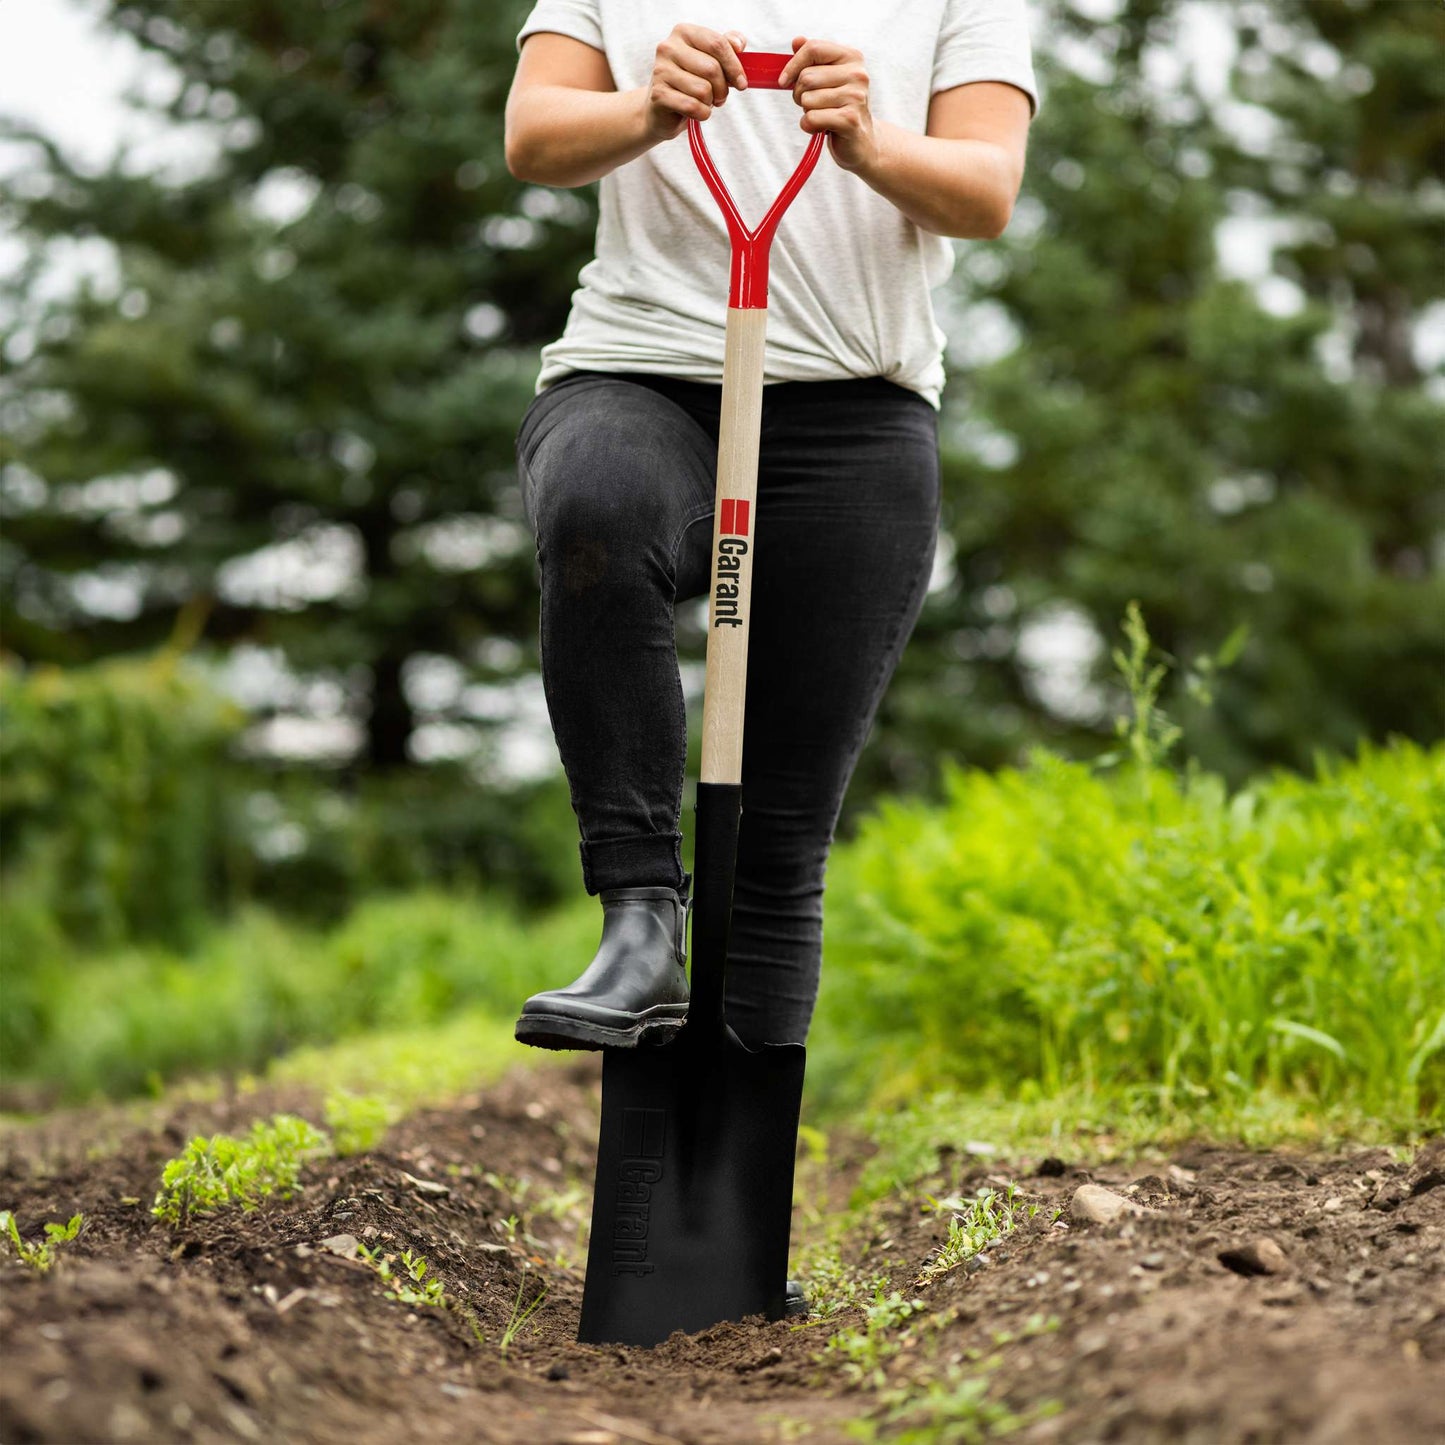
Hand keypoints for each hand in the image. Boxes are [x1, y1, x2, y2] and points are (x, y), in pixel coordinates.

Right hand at [643, 24, 748, 141]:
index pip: (717, 43)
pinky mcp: (658, 94)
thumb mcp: (709, 60)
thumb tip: (739, 44)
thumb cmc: (690, 82)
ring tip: (704, 102)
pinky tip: (696, 112)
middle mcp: (668, 47)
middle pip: (712, 68)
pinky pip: (692, 106)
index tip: (742, 83)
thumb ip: (725, 47)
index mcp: (683, 32)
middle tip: (720, 96)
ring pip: (703, 90)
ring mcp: (660, 70)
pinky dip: (701, 113)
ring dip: (710, 102)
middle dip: (722, 88)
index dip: (734, 66)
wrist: (662, 109)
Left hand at [778, 36, 877, 173]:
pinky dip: (809, 126)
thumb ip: (812, 58)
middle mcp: (857, 74)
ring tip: (822, 115)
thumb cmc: (839, 107)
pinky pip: (811, 118)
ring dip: (806, 112)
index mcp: (851, 57)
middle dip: (799, 94)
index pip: (813, 48)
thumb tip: (797, 40)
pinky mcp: (850, 120)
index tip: (783, 81)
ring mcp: (856, 97)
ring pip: (807, 100)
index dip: (793, 65)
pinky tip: (822, 128)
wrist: (861, 141)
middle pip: (807, 77)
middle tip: (812, 103)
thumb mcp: (827, 79)